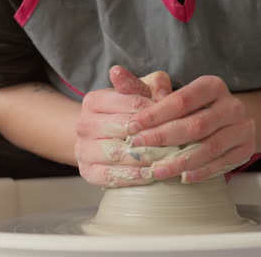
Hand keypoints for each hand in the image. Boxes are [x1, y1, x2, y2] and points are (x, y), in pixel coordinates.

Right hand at [75, 66, 172, 186]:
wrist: (106, 138)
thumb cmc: (131, 112)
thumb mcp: (143, 92)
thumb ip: (156, 84)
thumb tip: (164, 93)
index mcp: (94, 100)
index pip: (131, 103)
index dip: (157, 111)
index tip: (178, 118)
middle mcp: (84, 124)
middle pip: (124, 129)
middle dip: (153, 136)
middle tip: (178, 142)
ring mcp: (83, 150)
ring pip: (117, 153)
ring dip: (145, 158)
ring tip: (169, 159)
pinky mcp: (87, 172)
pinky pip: (111, 176)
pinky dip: (133, 176)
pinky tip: (152, 174)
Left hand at [126, 76, 255, 183]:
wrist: (232, 121)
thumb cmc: (194, 108)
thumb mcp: (170, 95)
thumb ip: (142, 88)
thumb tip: (114, 73)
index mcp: (213, 86)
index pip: (182, 100)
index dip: (155, 115)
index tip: (132, 127)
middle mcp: (232, 105)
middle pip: (196, 125)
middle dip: (163, 138)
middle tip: (138, 148)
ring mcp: (243, 128)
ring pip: (209, 148)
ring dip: (179, 162)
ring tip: (156, 170)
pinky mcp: (246, 148)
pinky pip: (222, 164)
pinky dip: (200, 172)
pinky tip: (182, 177)